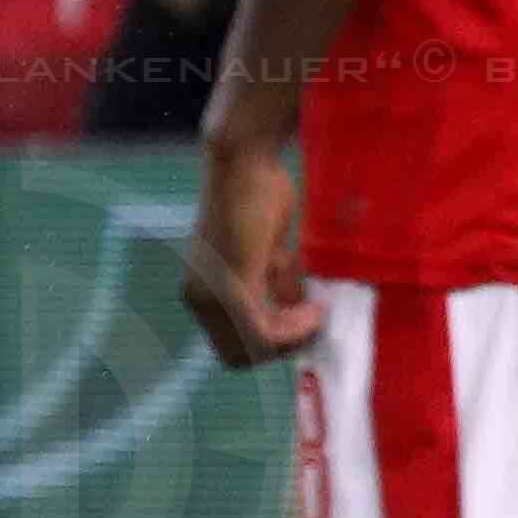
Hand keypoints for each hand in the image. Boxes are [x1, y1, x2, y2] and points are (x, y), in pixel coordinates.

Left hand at [180, 118, 315, 370]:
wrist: (244, 162)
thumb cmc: (256, 193)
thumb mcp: (269, 250)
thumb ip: (277, 282)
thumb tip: (302, 308)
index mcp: (203, 291)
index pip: (235, 343)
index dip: (274, 340)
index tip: (307, 318)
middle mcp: (199, 299)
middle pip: (240, 356)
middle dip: (283, 346)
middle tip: (314, 321)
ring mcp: (211, 296)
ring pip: (253, 349)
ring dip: (293, 337)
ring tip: (318, 312)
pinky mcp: (230, 288)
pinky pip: (264, 331)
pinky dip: (296, 327)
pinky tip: (316, 309)